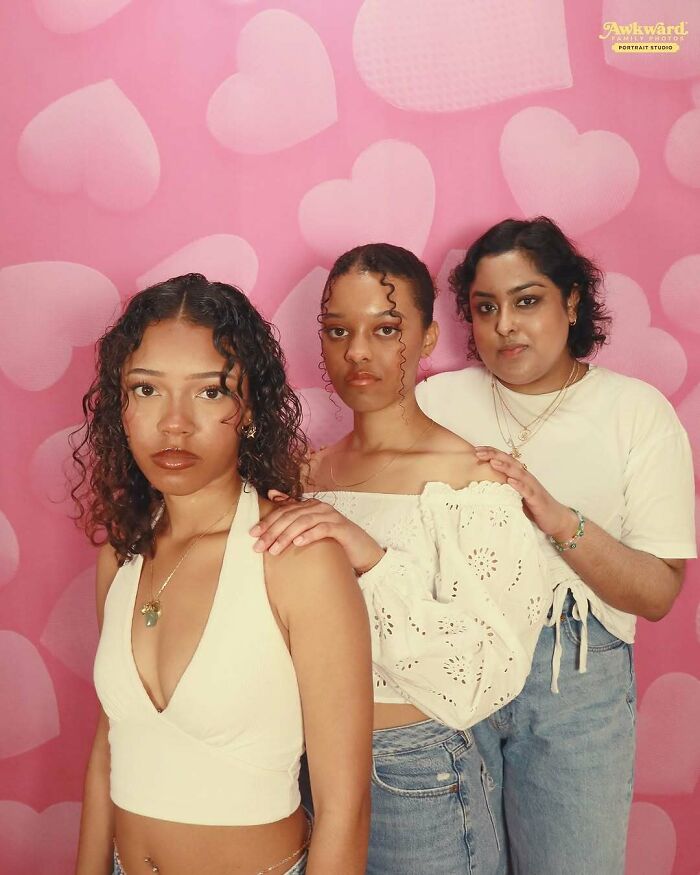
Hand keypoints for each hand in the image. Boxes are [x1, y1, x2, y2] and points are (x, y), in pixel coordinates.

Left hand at [250, 490, 384, 573]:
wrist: (362, 551)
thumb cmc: (333, 541)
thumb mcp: (311, 528)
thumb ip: (294, 512)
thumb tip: (272, 494)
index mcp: (310, 505)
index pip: (284, 511)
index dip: (267, 522)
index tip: (252, 534)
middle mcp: (320, 507)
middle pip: (291, 516)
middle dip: (272, 531)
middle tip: (259, 546)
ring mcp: (331, 516)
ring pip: (303, 522)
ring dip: (286, 536)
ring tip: (274, 550)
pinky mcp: (341, 528)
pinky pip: (322, 529)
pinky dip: (309, 535)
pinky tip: (298, 544)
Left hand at [474, 447, 578, 541]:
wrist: (556, 518)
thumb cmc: (533, 507)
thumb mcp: (515, 495)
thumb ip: (503, 487)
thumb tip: (481, 485)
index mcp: (519, 475)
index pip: (504, 460)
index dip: (491, 453)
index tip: (475, 450)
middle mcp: (526, 477)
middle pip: (510, 462)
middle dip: (494, 455)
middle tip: (478, 452)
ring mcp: (532, 487)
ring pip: (518, 473)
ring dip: (505, 467)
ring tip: (493, 462)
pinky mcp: (536, 498)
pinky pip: (527, 490)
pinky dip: (519, 485)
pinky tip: (510, 481)